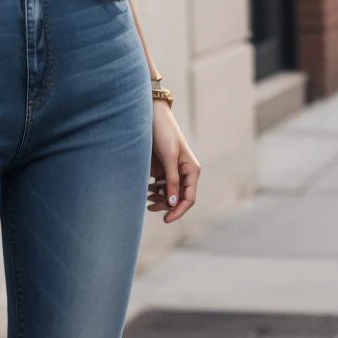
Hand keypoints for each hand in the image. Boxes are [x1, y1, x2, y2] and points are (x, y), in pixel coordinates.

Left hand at [148, 103, 200, 223]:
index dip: (178, 211)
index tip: (166, 220)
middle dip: (165, 205)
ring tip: (146, 199)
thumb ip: (172, 181)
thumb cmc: (164, 134)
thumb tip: (174, 204)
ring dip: (159, 199)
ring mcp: (173, 171)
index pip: (189, 198)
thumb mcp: (169, 158)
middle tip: (148, 207)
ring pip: (169, 193)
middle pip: (178, 198)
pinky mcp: (163, 168)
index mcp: (192, 171)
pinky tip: (145, 189)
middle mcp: (185, 172)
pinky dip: (154, 190)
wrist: (152, 117)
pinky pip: (161, 185)